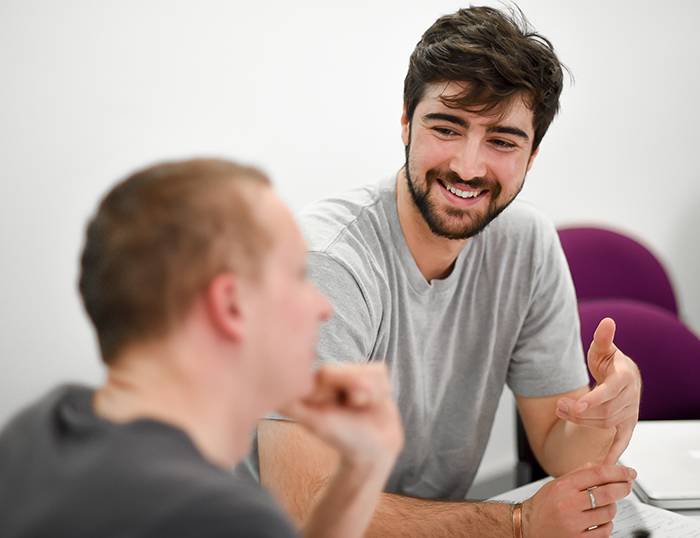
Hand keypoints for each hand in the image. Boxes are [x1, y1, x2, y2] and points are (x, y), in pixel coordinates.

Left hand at [279, 363, 403, 468]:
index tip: (340, 407)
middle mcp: (334, 374)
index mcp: (317, 382)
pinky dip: (381, 391)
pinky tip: (374, 403)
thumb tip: (268, 397)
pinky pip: (379, 372)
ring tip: (363, 408)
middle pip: (351, 371)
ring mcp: (354, 372)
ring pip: (368, 372)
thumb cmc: (342, 438)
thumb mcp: (315, 422)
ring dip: (370, 394)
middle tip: (354, 408)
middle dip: (357, 392)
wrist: (372, 450)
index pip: (328, 372)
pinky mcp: (374, 374)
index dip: (338, 388)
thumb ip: (293, 407)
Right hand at [523, 462, 636, 537]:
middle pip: (607, 493)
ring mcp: (574, 523)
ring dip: (612, 508)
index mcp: (564, 486)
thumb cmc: (542, 505)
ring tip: (606, 505)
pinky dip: (607, 525)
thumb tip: (598, 465)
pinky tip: (601, 520)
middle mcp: (569, 504)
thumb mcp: (555, 484)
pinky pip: (605, 531)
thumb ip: (577, 474)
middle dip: (623, 488)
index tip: (629, 472)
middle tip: (627, 486)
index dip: (618, 471)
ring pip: (608, 513)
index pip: (598, 474)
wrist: (527, 527)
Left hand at [556, 318, 640, 463]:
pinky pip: (622, 440)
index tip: (575, 405)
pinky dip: (615, 452)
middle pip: (603, 411)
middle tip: (557, 406)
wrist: (623, 375)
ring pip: (604, 423)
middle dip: (578, 411)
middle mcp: (630, 397)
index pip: (609, 392)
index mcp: (625, 378)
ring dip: (581, 421)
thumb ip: (603, 338)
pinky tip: (605, 463)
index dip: (592, 400)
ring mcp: (630, 412)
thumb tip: (607, 322)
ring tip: (561, 411)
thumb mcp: (603, 348)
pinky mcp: (627, 424)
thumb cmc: (610, 361)